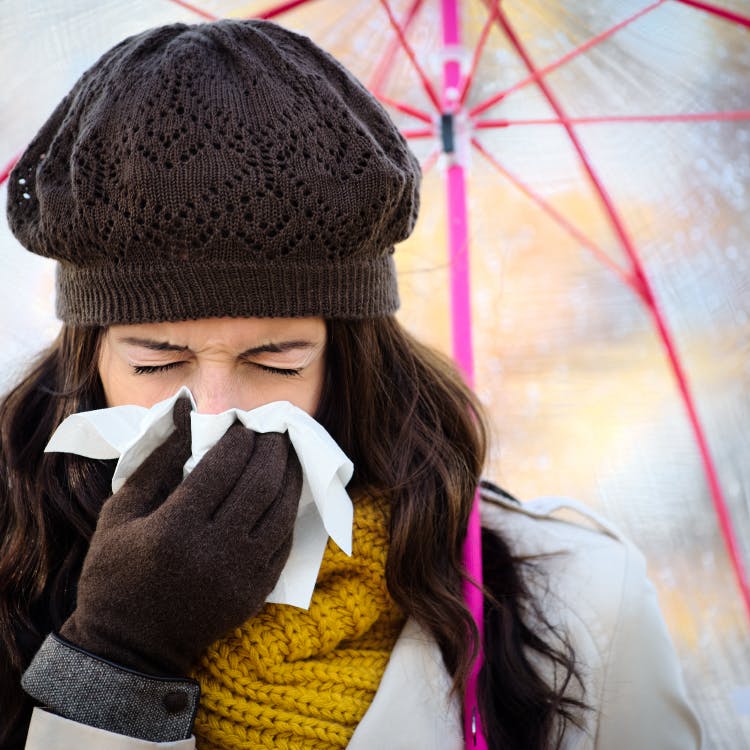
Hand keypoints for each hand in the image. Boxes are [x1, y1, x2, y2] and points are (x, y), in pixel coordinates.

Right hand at [60, 398, 302, 675]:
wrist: (130, 648)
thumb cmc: (115, 574)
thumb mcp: (120, 514)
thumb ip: (157, 462)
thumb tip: (185, 412)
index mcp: (174, 529)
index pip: (222, 468)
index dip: (238, 440)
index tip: (243, 424)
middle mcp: (214, 551)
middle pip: (259, 484)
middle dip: (271, 449)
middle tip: (273, 430)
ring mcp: (241, 575)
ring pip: (282, 511)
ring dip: (290, 475)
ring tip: (287, 453)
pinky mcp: (256, 593)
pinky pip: (285, 542)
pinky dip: (289, 511)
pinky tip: (287, 492)